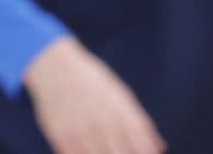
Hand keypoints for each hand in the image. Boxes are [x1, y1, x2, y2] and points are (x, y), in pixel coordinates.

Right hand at [22, 36, 163, 153]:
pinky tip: (88, 149)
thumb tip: (159, 148)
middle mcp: (103, 124)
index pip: (143, 148)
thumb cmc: (92, 82)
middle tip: (119, 149)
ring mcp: (82, 132)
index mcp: (122, 114)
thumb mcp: (120, 95)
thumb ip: (140, 122)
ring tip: (104, 148)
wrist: (53, 67)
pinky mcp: (61, 138)